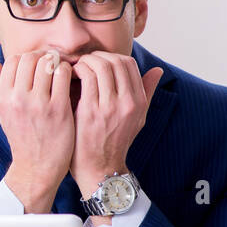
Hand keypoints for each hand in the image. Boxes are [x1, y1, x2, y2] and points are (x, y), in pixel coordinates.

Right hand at [0, 49, 75, 212]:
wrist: (36, 168)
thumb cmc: (21, 137)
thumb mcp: (2, 112)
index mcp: (3, 97)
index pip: (13, 60)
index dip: (27, 58)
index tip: (36, 64)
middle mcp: (18, 98)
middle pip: (31, 58)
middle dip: (43, 57)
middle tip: (52, 64)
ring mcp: (38, 103)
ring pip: (48, 63)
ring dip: (57, 63)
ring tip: (61, 71)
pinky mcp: (58, 109)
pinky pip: (64, 75)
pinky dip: (68, 72)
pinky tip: (70, 80)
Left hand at [70, 52, 162, 195]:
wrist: (99, 169)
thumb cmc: (115, 143)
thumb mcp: (137, 119)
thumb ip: (146, 92)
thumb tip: (157, 70)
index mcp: (139, 102)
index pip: (128, 63)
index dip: (110, 56)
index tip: (97, 62)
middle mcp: (128, 103)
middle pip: (115, 61)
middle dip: (96, 56)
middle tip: (83, 62)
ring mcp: (110, 107)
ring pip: (100, 65)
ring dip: (85, 61)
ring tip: (76, 68)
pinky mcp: (91, 111)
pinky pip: (85, 77)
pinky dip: (76, 70)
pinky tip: (69, 76)